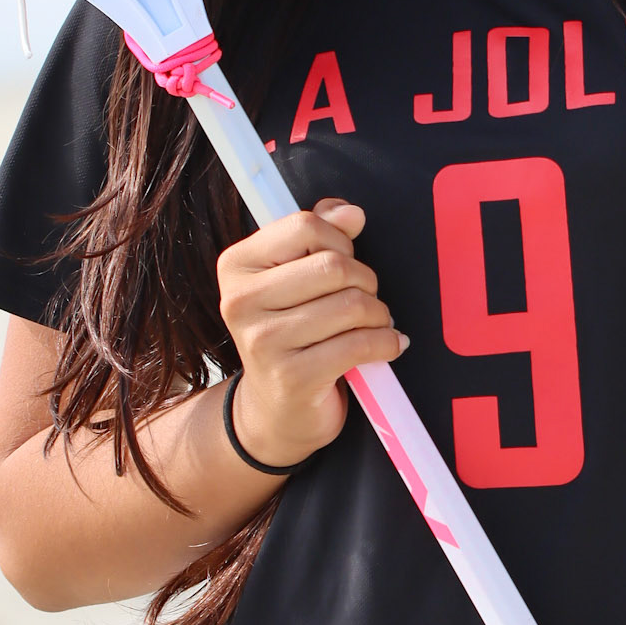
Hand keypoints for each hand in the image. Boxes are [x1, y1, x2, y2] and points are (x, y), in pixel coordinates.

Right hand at [216, 198, 407, 467]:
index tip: (343, 262)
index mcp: (237, 265)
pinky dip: (386, 343)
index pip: (306, 226)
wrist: (276, 411)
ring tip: (374, 325)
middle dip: (365, 280)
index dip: (340, 241)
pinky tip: (388, 345)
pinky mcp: (292, 377)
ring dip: (379, 315)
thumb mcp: (296, 276)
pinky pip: (359, 344)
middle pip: (334, 265)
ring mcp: (263, 342)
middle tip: (365, 299)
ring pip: (352, 304)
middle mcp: (241, 301)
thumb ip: (319, 233)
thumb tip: (351, 212)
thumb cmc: (292, 333)